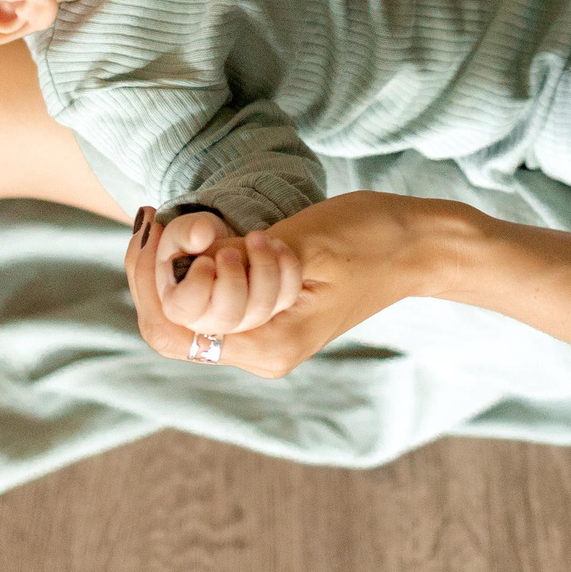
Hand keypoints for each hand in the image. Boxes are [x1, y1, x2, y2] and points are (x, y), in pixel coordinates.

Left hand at [125, 193, 476, 378]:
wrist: (419, 246)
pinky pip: (209, 302)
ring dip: (169, 267)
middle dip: (151, 274)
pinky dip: (191, 268)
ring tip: (169, 218)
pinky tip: (190, 230)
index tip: (165, 224)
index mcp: (270, 344)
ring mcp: (263, 338)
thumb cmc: (371, 237)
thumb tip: (184, 264)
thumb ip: (242, 259)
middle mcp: (261, 353)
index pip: (176, 327)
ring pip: (184, 316)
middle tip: (154, 218)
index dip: (155, 278)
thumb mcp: (304, 241)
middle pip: (169, 330)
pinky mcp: (267, 316)